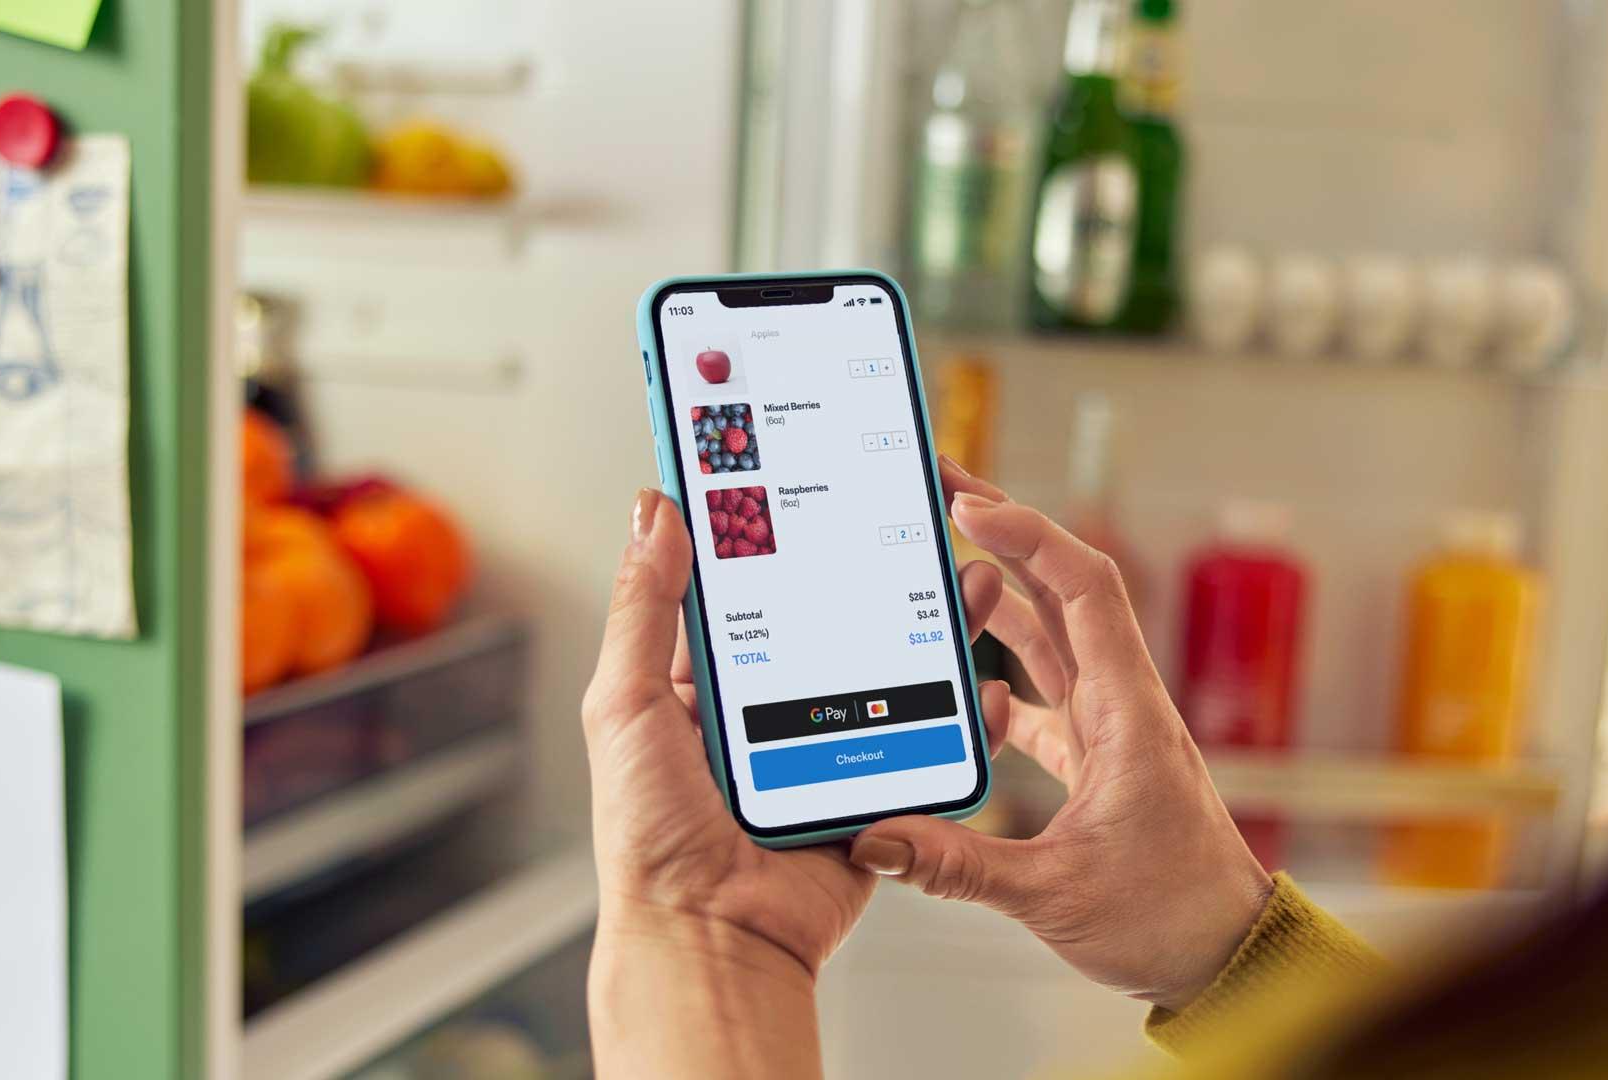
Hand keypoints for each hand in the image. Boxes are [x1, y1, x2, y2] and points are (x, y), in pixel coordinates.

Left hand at [582, 487, 1011, 1075]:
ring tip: (966, 578)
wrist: (713, 938)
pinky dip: (958, 713)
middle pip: (833, 619)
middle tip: (911, 512)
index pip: (745, 586)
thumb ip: (643, 610)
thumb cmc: (650, 837)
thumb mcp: (626, 706)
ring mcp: (825, 748)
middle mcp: (768, 708)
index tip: (805, 471)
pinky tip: (981, 677)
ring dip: (930, 625)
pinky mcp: (871, 792)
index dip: (771, 532)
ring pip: (888, 670)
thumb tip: (656, 511)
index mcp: (704, 683)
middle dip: (874, 568)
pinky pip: (923, 740)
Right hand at [848, 459, 1273, 1011]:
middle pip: (1060, 591)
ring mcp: (1109, 730)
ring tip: (940, 554)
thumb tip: (876, 841)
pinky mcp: (1096, 760)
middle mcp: (1121, 706)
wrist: (1228, 958)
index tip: (969, 505)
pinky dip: (1000, 678)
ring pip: (1050, 638)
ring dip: (999, 596)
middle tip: (943, 487)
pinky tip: (963, 687)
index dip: (1028, 534)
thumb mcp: (1052, 894)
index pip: (1082, 589)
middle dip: (1004, 534)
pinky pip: (1043, 696)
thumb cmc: (1170, 920)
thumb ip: (957, 866)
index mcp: (1126, 714)